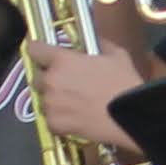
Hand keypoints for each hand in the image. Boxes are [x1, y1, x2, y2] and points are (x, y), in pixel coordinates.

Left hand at [28, 45, 148, 149]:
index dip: (39, 50)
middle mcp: (52, 80)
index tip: (42, 52)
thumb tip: (95, 40)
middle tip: (66, 82)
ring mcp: (51, 104)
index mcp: (62, 60)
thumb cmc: (123, 84)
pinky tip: (74, 117)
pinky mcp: (54, 124)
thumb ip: (100, 44)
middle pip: (37, 76)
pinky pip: (50, 119)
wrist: (129, 117)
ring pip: (43, 99)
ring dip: (53, 99)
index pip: (35, 49)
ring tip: (73, 102)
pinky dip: (59, 118)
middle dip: (48, 78)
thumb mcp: (117, 55)